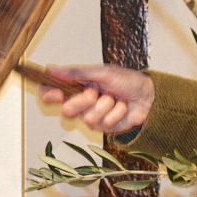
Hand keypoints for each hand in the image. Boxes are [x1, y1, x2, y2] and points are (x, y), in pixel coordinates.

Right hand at [38, 64, 154, 132]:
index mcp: (78, 86)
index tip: (54, 94)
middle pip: (66, 110)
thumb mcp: (101, 72)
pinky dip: (115, 112)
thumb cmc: (126, 80)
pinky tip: (122, 107)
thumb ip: (75, 73)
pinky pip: (103, 123)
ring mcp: (92, 116)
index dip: (48, 94)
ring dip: (105, 105)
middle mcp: (82, 102)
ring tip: (115, 98)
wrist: (148, 95)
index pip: (52, 92)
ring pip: (87, 118)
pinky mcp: (104, 127)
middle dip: (83, 100)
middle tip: (96, 91)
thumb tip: (50, 69)